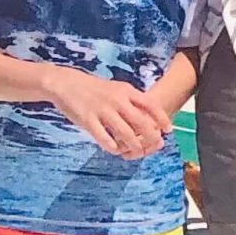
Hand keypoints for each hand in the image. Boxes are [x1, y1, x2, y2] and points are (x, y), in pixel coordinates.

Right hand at [50, 71, 169, 158]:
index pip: (150, 104)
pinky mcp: (87, 120)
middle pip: (140, 121)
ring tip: (138, 151)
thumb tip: (149, 115)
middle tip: (157, 144)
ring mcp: (102, 110)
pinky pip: (103, 137)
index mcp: (126, 91)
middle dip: (151, 135)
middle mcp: (117, 100)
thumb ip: (131, 100)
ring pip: (124, 132)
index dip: (161, 118)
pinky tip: (116, 150)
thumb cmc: (95, 88)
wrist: (66, 83)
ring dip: (134, 144)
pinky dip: (112, 146)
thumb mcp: (117, 88)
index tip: (168, 129)